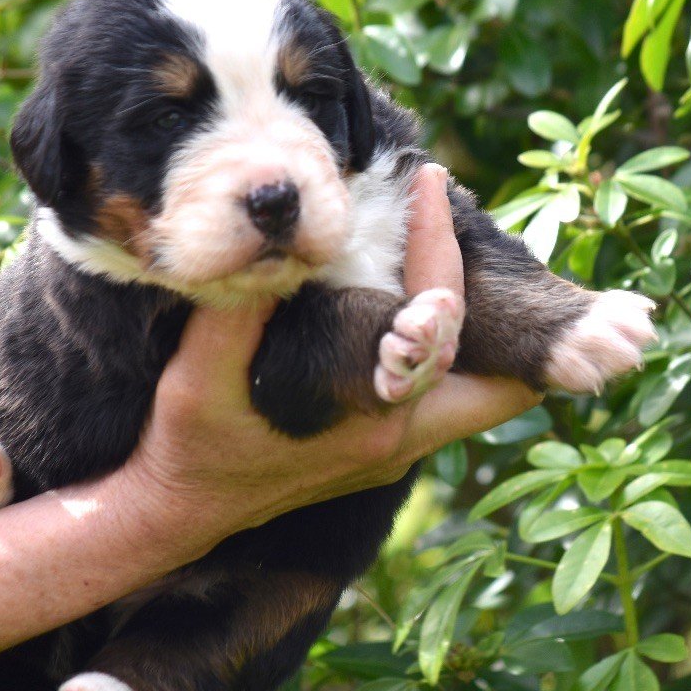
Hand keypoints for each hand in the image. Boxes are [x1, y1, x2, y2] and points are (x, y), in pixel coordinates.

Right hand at [125, 163, 540, 552]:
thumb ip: (235, 315)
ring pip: (481, 395)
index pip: (443, 328)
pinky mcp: (385, 453)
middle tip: (453, 240)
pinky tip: (404, 310)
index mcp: (369, 418)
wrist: (184, 508)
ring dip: (471, 332)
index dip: (438, 248)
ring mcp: (398, 452)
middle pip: (506, 385)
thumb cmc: (191, 445)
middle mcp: (400, 441)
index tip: (426, 183)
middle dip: (499, 313)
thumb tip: (274, 245)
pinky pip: (445, 401)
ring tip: (432, 261)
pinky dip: (443, 354)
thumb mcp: (198, 377)